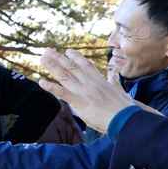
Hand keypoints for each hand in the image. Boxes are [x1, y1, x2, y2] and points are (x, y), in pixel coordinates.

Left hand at [38, 49, 152, 132]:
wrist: (126, 118)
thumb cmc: (125, 108)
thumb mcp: (120, 90)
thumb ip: (113, 81)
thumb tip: (113, 75)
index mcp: (100, 80)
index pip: (86, 65)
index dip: (76, 57)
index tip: (68, 51)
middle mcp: (90, 83)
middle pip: (71, 67)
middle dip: (58, 58)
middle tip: (47, 50)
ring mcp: (84, 91)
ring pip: (65, 76)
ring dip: (52, 66)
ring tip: (42, 58)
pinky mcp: (79, 102)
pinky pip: (62, 93)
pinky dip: (51, 87)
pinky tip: (41, 82)